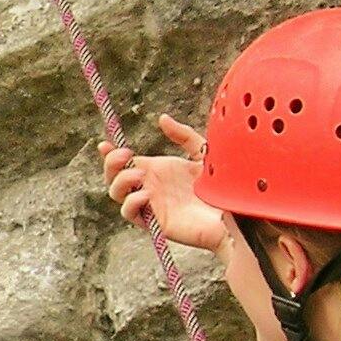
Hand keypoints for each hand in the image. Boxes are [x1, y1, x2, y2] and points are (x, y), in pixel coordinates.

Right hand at [99, 115, 224, 252]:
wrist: (235, 213)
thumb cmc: (223, 185)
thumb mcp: (203, 152)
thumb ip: (183, 135)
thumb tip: (162, 119)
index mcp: (157, 171)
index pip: (124, 162)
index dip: (110, 154)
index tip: (105, 143)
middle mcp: (150, 186)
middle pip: (114, 176)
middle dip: (111, 164)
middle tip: (125, 155)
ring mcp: (151, 204)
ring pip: (116, 194)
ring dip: (120, 181)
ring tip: (138, 174)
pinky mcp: (156, 221)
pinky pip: (130, 214)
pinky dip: (130, 203)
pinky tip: (145, 194)